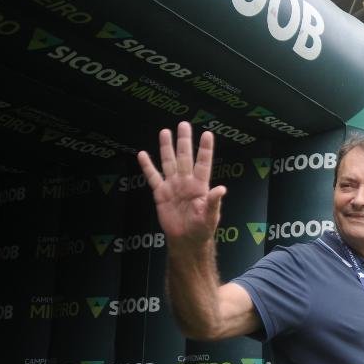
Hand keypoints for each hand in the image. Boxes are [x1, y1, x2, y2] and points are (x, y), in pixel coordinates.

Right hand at [137, 122, 225, 250]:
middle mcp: (186, 181)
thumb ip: (214, 202)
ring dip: (167, 148)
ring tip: (165, 131)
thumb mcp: (210, 216)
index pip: (203, 163)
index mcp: (200, 185)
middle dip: (184, 141)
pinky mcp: (160, 193)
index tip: (207, 133)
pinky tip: (142, 154)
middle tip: (184, 124)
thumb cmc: (202, 228)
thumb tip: (221, 189)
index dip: (205, 149)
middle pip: (184, 157)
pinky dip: (147, 166)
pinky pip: (153, 177)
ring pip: (169, 162)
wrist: (186, 240)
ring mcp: (173, 186)